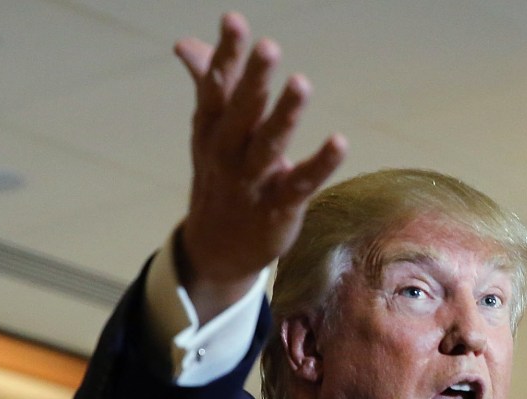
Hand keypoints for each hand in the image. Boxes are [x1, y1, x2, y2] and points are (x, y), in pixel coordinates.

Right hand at [173, 12, 346, 318]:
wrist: (216, 247)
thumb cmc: (219, 176)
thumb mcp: (208, 131)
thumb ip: (207, 84)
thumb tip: (185, 43)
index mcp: (212, 129)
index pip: (216, 87)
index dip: (226, 54)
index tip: (234, 20)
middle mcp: (227, 152)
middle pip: (241, 112)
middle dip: (253, 79)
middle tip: (269, 46)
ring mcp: (253, 181)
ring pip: (268, 145)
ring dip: (285, 115)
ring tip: (301, 83)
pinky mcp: (279, 206)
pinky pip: (303, 182)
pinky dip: (321, 163)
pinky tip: (340, 141)